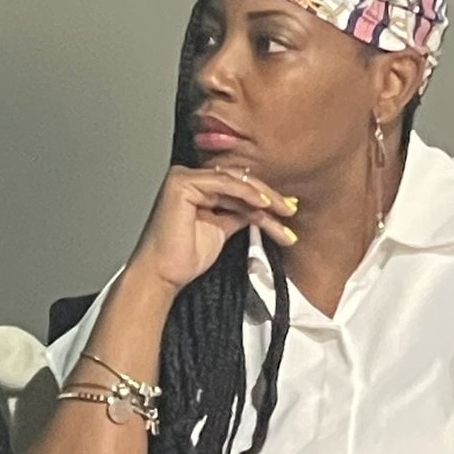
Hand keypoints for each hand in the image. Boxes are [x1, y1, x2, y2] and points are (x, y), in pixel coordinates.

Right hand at [132, 159, 297, 297]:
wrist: (162, 275)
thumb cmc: (182, 257)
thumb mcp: (221, 230)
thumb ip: (238, 214)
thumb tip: (262, 208)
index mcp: (195, 188)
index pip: (236, 186)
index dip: (264, 198)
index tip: (287, 210)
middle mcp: (188, 179)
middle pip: (238, 181)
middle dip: (268, 197)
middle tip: (290, 210)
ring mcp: (184, 178)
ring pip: (234, 180)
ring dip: (263, 195)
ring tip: (284, 209)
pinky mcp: (182, 183)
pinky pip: (224, 183)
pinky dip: (246, 192)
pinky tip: (263, 204)